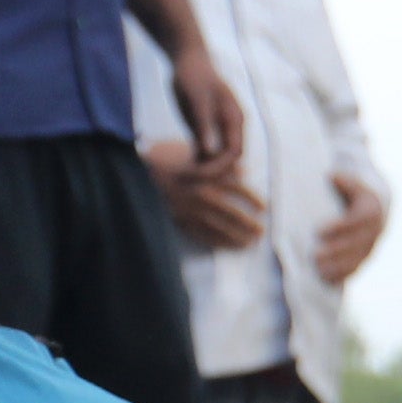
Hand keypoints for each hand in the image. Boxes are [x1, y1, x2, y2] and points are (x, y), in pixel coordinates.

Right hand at [150, 140, 266, 249]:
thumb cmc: (166, 163)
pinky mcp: (179, 222)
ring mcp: (190, 211)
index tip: (263, 208)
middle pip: (231, 212)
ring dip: (236, 236)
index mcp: (206, 175)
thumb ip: (219, 164)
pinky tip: (227, 246)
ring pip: (218, 227)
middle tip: (260, 231)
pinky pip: (201, 235)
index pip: (237, 188)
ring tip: (248, 243)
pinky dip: (216, 242)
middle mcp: (201, 194)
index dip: (252, 199)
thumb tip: (243, 171)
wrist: (137, 177)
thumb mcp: (194, 156)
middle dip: (248, 223)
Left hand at [167, 36, 249, 182]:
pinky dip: (196, 160)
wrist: (187, 60)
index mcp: (234, 119)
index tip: (197, 174)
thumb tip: (211, 154)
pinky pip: (206, 150)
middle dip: (211, 171)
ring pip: (217, 156)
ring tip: (181, 176)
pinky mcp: (205, 127)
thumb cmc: (193, 77)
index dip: (219, 167)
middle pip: (228, 158)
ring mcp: (219, 127)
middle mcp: (231, 125)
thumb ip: (204, 126)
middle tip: (185, 178)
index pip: (234, 152)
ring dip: (203, 168)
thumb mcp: (196, 101)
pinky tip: (180, 166)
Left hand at [314, 172, 391, 285]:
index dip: (339, 227)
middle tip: (315, 256)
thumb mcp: (352, 182)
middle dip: (336, 251)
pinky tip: (326, 278)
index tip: (319, 231)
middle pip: (356, 243)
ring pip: (357, 259)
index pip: (357, 220)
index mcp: (371, 209)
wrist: (376, 204)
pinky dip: (342, 274)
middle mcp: (375, 229)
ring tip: (318, 270)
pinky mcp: (365, 256)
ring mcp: (371, 244)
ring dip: (338, 266)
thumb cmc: (354, 192)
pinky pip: (356, 268)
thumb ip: (344, 180)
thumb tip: (333, 176)